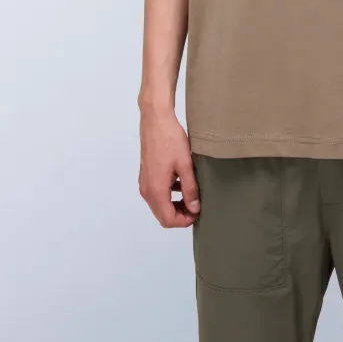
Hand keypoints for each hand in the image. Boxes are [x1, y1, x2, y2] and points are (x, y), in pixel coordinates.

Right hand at [138, 106, 199, 227]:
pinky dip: (169, 195)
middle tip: (196, 207)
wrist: (156, 120)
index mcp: (156, 189)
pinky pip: (157, 193)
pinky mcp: (147, 174)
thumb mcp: (185, 165)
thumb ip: (190, 189)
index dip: (184, 221)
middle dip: (180, 215)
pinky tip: (182, 183)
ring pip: (159, 205)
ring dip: (174, 206)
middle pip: (162, 215)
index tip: (197, 214)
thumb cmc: (169, 138)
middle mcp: (147, 189)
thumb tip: (194, 207)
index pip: (168, 219)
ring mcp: (145, 182)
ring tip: (192, 196)